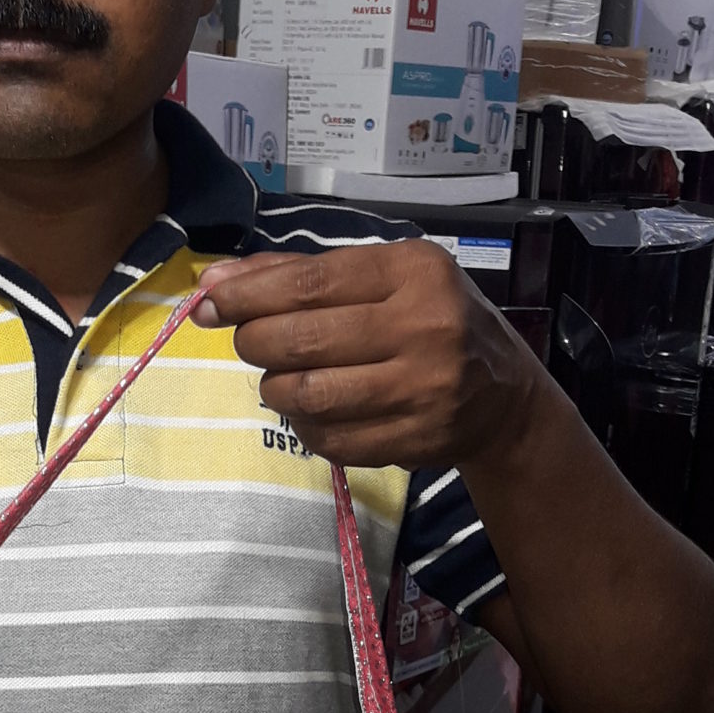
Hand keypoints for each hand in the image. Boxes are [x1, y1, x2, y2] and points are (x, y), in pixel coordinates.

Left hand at [193, 244, 536, 469]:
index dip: (247, 295)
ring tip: (281, 378)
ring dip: (275, 387)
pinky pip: (328, 439)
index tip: (209, 302)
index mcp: (413, 272)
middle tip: (251, 342)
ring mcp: (422, 390)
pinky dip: (304, 426)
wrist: (504, 396)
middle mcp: (424, 327)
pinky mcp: (414, 440)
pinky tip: (312, 411)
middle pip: (300, 339)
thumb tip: (214, 280)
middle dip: (254, 341)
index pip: (308, 284)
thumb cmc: (431, 320)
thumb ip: (299, 274)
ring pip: (307, 394)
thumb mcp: (384, 277)